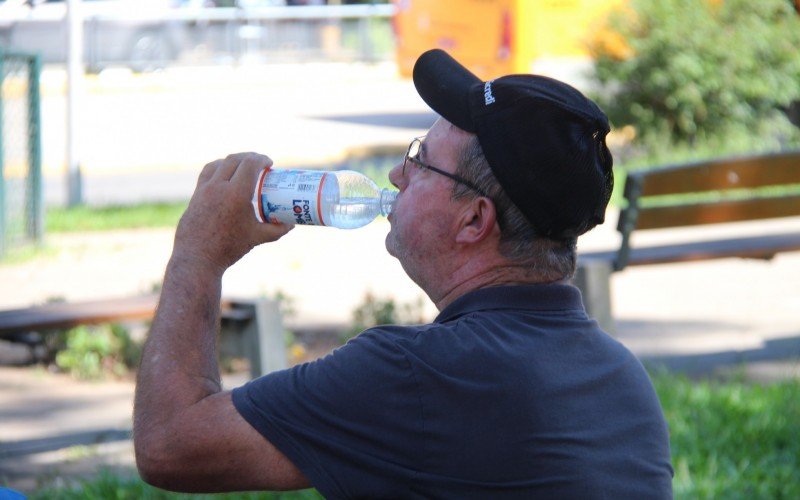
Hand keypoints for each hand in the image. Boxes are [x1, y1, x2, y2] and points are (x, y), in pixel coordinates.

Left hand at [173, 153, 293, 274]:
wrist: (198, 258)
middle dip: (249, 157)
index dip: (261, 159)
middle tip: (259, 162)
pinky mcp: (195, 195)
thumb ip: (277, 229)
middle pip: (235, 159)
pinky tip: (223, 175)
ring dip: (233, 160)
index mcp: (236, 194)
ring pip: (218, 164)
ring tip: (242, 166)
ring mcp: (204, 190)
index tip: (270, 163)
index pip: (250, 164)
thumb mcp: (257, 238)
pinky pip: (207, 173)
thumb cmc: (229, 248)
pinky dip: (218, 168)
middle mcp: (219, 187)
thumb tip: (291, 223)